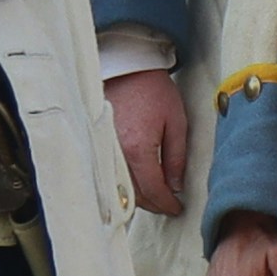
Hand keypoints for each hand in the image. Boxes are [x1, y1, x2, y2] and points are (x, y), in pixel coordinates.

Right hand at [106, 67, 194, 216]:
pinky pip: (112, 175)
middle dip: (154, 204)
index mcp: (138, 150)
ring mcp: (105, 151)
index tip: (177, 208)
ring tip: (156, 195)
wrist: (127, 67)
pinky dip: (125, 185)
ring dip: (139, 197)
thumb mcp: (176, 121)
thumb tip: (176, 185)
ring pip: (121, 189)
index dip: (167, 204)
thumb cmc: (153, 89)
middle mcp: (117, 155)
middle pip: (135, 195)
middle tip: (169, 205)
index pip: (153, 190)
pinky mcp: (99, 145)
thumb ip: (176, 157)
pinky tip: (138, 184)